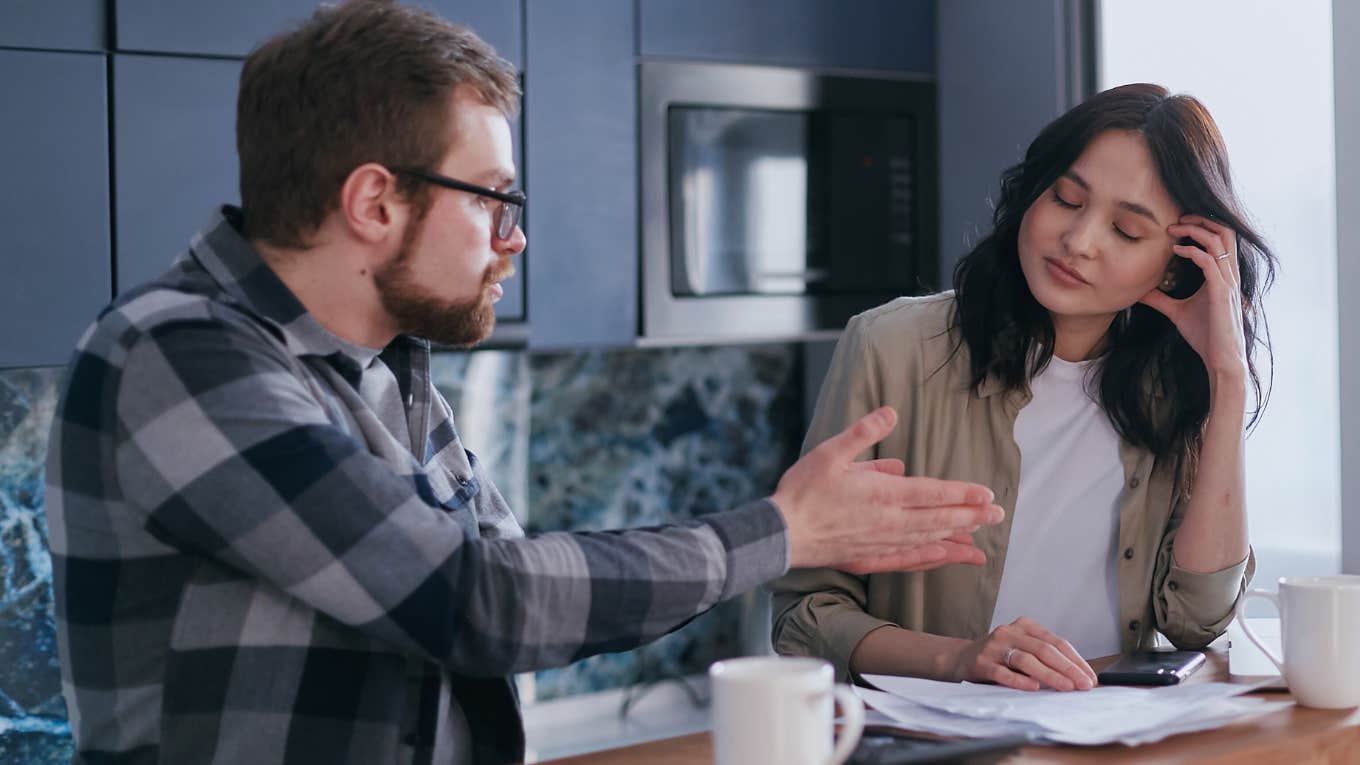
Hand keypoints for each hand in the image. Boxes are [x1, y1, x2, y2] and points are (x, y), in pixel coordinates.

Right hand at [772, 406, 1004, 574]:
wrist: (781, 533)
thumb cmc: (803, 490)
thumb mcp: (830, 452)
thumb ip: (864, 433)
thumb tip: (891, 412)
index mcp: (882, 494)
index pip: (932, 493)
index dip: (962, 493)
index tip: (986, 494)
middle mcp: (888, 522)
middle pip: (938, 520)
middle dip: (971, 517)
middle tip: (998, 515)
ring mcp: (881, 543)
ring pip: (927, 542)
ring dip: (956, 539)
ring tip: (980, 540)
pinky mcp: (869, 558)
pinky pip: (907, 561)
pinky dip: (930, 560)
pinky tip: (942, 558)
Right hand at [946, 617, 1095, 691]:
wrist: (960, 658)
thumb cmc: (999, 657)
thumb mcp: (1022, 649)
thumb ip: (1044, 657)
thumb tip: (1078, 676)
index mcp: (1024, 626)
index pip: (1056, 642)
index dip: (1075, 660)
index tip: (1090, 677)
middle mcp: (1009, 632)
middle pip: (1044, 650)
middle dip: (1068, 669)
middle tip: (1083, 685)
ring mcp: (993, 646)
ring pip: (1026, 660)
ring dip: (1049, 675)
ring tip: (1066, 688)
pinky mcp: (981, 662)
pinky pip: (1003, 672)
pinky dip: (1019, 680)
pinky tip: (1033, 688)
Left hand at [1138, 214, 1247, 383]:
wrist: (1220, 359)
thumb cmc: (1205, 336)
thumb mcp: (1177, 312)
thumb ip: (1161, 299)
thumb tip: (1140, 292)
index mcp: (1223, 275)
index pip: (1221, 238)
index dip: (1202, 225)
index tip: (1177, 224)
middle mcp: (1229, 274)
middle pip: (1226, 231)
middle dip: (1202, 220)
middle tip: (1177, 218)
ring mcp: (1227, 282)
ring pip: (1219, 241)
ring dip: (1195, 230)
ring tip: (1174, 229)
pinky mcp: (1222, 292)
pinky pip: (1210, 261)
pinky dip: (1193, 251)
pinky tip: (1176, 251)